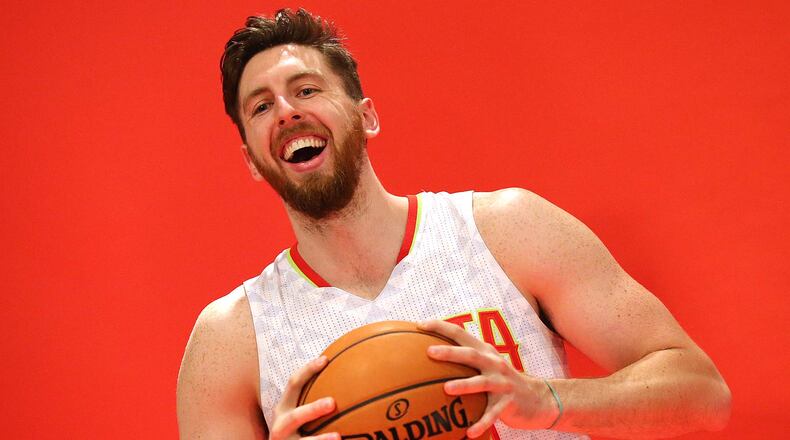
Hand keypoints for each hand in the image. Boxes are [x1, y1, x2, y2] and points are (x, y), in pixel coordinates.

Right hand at [269, 356, 339, 439]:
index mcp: (283, 408)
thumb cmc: (295, 429)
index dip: (307, 370)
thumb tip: (346, 376)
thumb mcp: (296, 413)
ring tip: (337, 437)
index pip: (293, 384)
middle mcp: (280, 425)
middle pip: (296, 416)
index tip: (325, 360)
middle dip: (313, 409)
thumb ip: (312, 399)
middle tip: (332, 403)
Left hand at [419, 320, 559, 436]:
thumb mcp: (487, 364)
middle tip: (430, 352)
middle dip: (450, 352)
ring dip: (464, 385)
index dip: (441, 327)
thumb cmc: (502, 380)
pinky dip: (481, 422)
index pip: (461, 334)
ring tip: (446, 389)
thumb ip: (465, 358)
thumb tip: (430, 353)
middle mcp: (494, 363)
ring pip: (482, 383)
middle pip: (471, 354)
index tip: (420, 324)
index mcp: (485, 351)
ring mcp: (502, 383)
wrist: (538, 398)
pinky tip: (469, 432)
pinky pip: (492, 413)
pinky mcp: (508, 402)